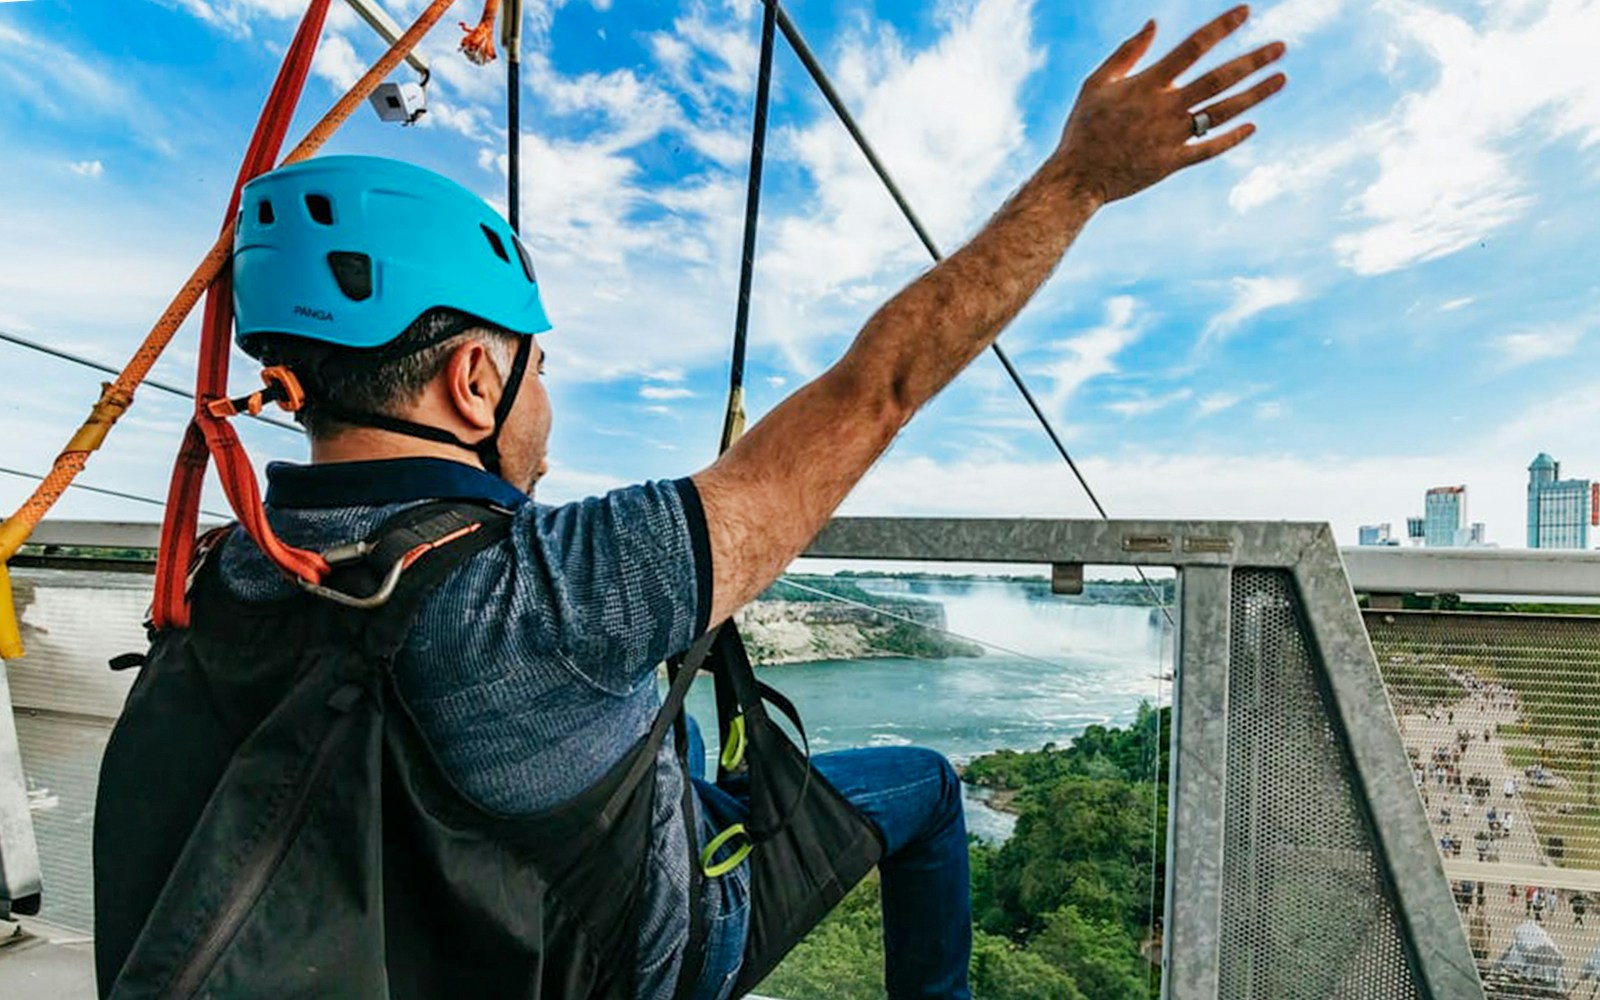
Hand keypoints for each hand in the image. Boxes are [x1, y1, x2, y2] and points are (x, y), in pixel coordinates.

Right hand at [1054, 5, 1286, 203]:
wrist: (1077, 178)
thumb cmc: (1083, 127)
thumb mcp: (1096, 83)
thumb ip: (1126, 53)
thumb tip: (1152, 24)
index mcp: (1146, 84)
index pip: (1193, 47)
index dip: (1221, 28)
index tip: (1245, 11)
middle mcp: (1164, 109)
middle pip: (1218, 79)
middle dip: (1252, 61)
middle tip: (1281, 46)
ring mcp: (1171, 137)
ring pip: (1222, 113)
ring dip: (1254, 95)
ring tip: (1281, 78)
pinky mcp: (1172, 163)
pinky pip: (1209, 149)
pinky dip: (1231, 138)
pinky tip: (1252, 126)